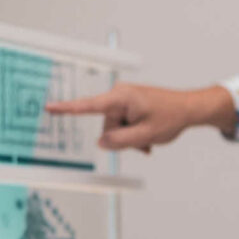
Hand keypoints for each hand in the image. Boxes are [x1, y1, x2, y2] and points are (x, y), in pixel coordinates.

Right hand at [45, 84, 235, 151]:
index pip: (88, 106)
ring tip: (149, 138)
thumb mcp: (145, 135)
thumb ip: (120, 141)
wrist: (189, 108)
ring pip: (116, 128)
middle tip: (145, 139)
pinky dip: (133, 133)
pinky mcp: (129, 105)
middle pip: (107, 126)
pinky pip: (123, 125)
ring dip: (130, 137)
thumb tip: (101, 142)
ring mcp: (124, 100)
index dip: (67, 109)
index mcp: (121, 98)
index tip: (49, 108)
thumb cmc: (171, 116)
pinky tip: (148, 137)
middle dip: (123, 137)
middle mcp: (119, 96)